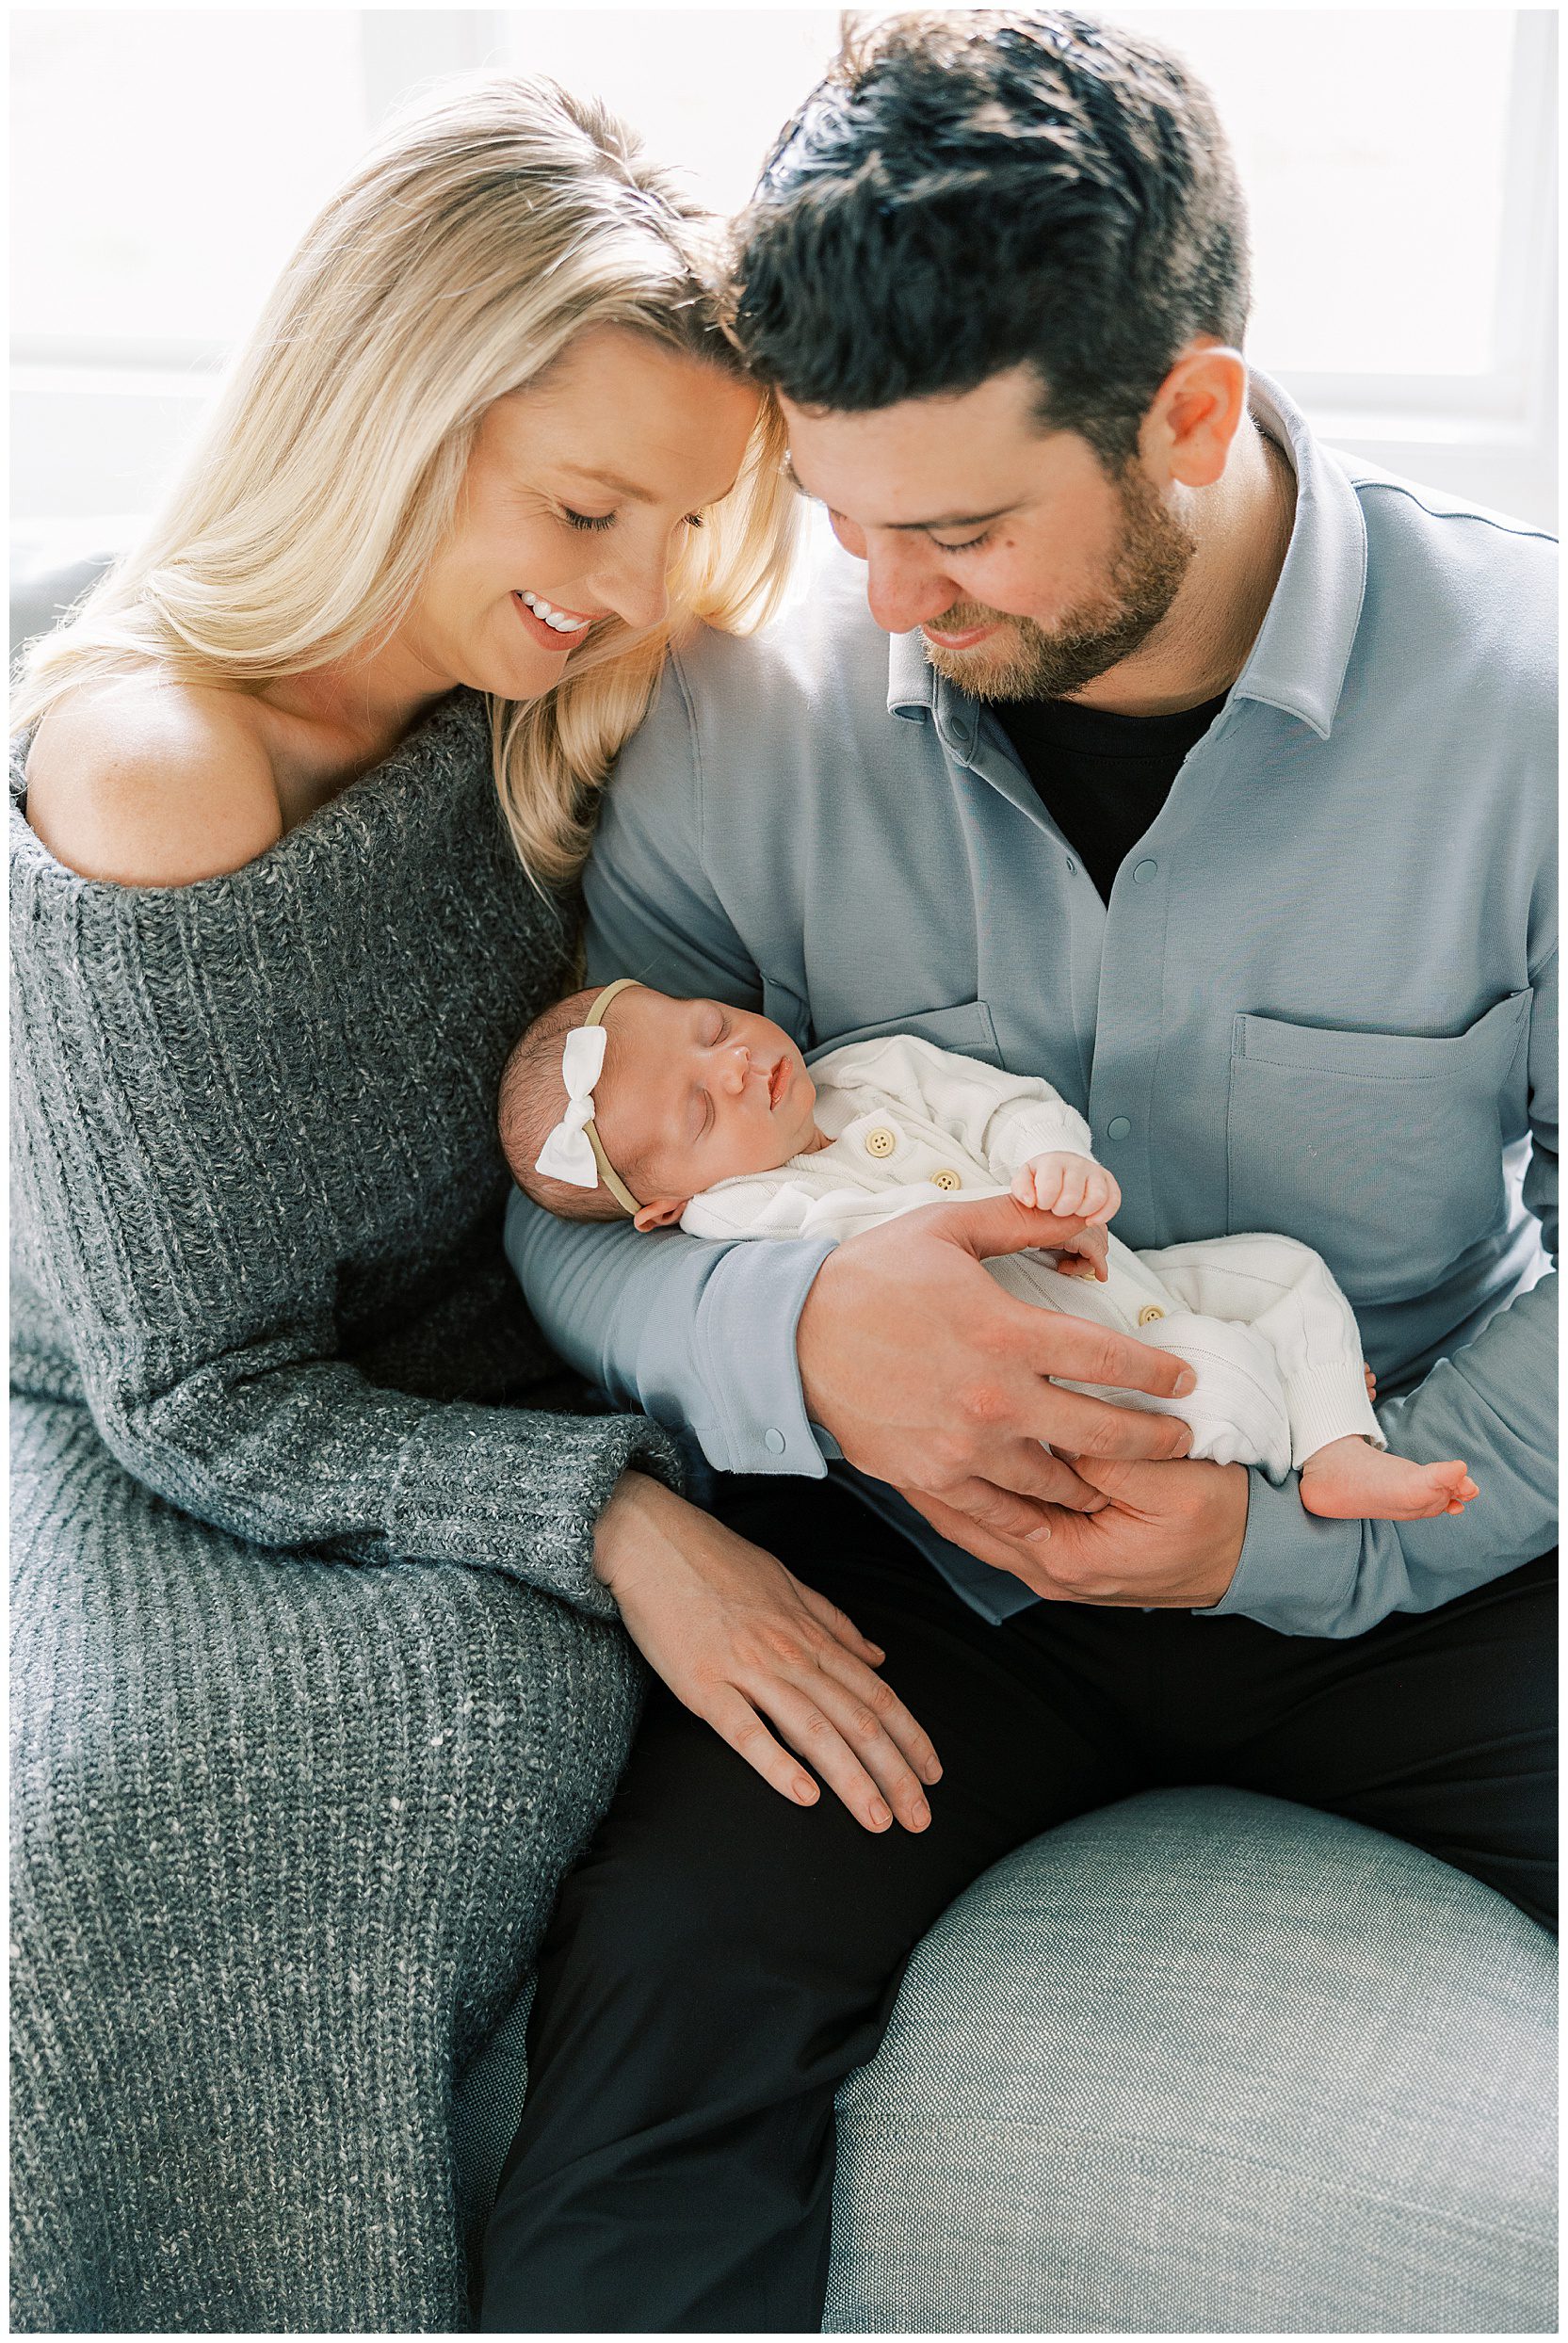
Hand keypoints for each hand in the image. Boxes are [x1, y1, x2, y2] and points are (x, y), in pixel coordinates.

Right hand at [593, 1472, 940, 1832]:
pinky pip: (746, 1731)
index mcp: (811, 1634)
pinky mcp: (704, 1685)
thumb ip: (835, 1623)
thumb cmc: (719, 1561)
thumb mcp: (789, 1583)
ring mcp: (747, 1669)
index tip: (934, 1774)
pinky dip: (777, 1764)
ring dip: (852, 1780)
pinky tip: (804, 1795)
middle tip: (919, 1819)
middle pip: (856, 1720)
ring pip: (814, 1731)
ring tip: (878, 1821)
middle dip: (894, 1773)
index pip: (877, 1694)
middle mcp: (790, 1654)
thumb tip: (878, 1655)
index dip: (911, 1737)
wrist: (653, 1541)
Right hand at [797, 1193, 1195, 1545]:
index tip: (1184, 1380)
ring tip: (1125, 1481)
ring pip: (1057, 1483)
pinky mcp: (933, 1478)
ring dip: (1099, 1484)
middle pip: (1103, 1433)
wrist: (792, 1335)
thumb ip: (1023, 1219)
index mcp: (1006, 1331)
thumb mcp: (948, 1227)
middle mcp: (994, 1398)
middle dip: (1155, 1440)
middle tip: (1181, 1441)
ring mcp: (964, 1447)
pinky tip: (1060, 1514)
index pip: (1109, 1357)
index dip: (1158, 1372)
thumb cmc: (872, 1275)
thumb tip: (1084, 1213)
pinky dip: (1037, 1516)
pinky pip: (1000, 1512)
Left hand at [900, 1453, 1248, 1608]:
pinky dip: (979, 1490)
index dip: (943, 1461)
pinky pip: (1007, 1520)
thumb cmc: (1216, 1518)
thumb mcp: (1164, 1484)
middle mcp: (1050, 1571)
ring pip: (981, 1521)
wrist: (1255, 1555)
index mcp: (1066, 1559)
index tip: (912, 1414)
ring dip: (947, 1481)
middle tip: (886, 1421)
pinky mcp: (1067, 1553)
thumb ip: (1101, 1458)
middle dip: (926, 1474)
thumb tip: (1046, 1424)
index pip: (982, 1508)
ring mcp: (1056, 1567)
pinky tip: (958, 1456)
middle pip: (966, 1519)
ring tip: (906, 1433)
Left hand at [1011, 1151, 1120, 1224]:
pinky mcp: (1108, 1180)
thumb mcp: (1025, 1178)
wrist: (1060, 1164)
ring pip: (1097, 1197)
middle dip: (1062, 1210)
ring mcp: (1095, 1171)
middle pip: (1073, 1196)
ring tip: (1073, 1213)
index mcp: (1053, 1161)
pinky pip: (1114, 1199)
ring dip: (1083, 1212)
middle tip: (1057, 1209)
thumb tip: (1030, 1201)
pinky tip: (1090, 1220)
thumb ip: (1021, 1188)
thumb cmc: (1042, 1175)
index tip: (1043, 1204)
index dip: (1045, 1203)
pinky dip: (1104, 1214)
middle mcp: (1076, 1164)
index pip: (1050, 1187)